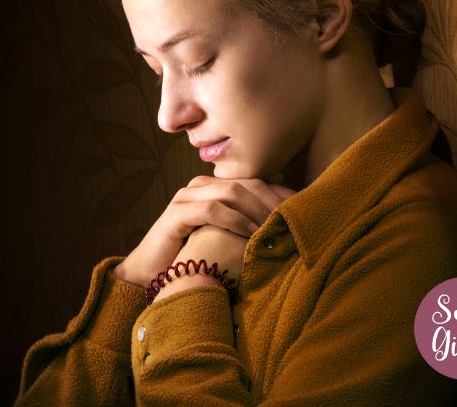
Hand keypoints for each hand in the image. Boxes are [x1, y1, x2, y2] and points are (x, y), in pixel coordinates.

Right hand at [114, 176, 295, 288]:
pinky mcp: (176, 214)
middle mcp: (199, 186)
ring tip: (276, 227)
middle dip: (273, 201)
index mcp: (213, 188)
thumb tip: (286, 230)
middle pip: (246, 182)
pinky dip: (236, 220)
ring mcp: (186, 197)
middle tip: (294, 220)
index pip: (254, 182)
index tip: (305, 211)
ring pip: (231, 191)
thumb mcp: (225, 239)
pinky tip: (252, 233)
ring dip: (258, 209)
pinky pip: (211, 209)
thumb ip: (247, 228)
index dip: (281, 194)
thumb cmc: (193, 258)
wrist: (151, 274)